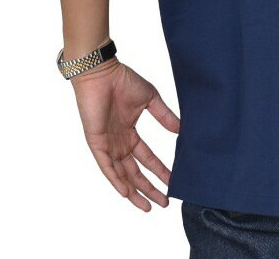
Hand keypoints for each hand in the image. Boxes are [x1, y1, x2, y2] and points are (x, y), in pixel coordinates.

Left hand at [71, 60, 180, 210]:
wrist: (102, 73)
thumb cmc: (123, 81)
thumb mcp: (150, 99)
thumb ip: (164, 116)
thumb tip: (181, 130)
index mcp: (129, 133)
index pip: (146, 158)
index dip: (159, 171)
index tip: (172, 182)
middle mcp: (118, 142)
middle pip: (135, 173)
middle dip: (149, 188)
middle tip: (164, 202)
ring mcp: (108, 144)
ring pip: (122, 175)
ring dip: (134, 191)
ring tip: (148, 206)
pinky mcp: (97, 143)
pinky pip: (106, 167)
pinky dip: (116, 180)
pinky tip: (126, 192)